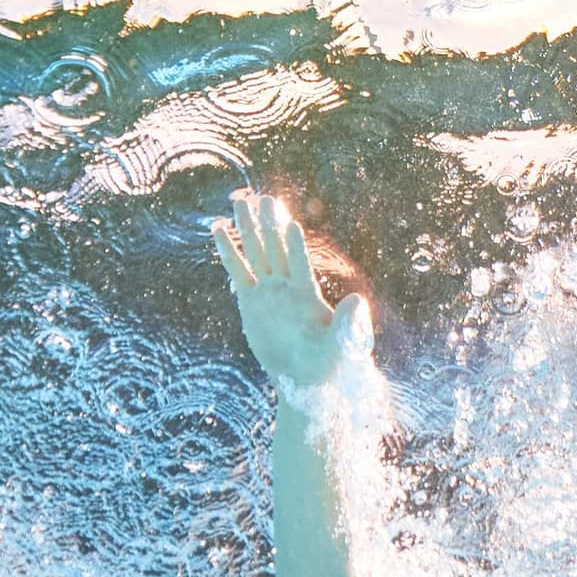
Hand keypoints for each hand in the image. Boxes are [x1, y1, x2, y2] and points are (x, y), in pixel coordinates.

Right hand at [215, 189, 372, 395]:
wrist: (306, 378)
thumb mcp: (342, 343)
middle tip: (263, 198)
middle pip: (276, 249)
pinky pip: (238, 271)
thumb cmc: (329, 361)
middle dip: (268, 225)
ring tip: (240, 202)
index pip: (299, 265)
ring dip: (248, 229)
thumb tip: (357, 300)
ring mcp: (268, 291)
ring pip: (256, 253)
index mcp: (307, 294)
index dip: (295, 247)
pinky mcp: (251, 302)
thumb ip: (347, 322)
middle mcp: (286, 287)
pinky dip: (229, 252)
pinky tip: (220, 231)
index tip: (291, 225)